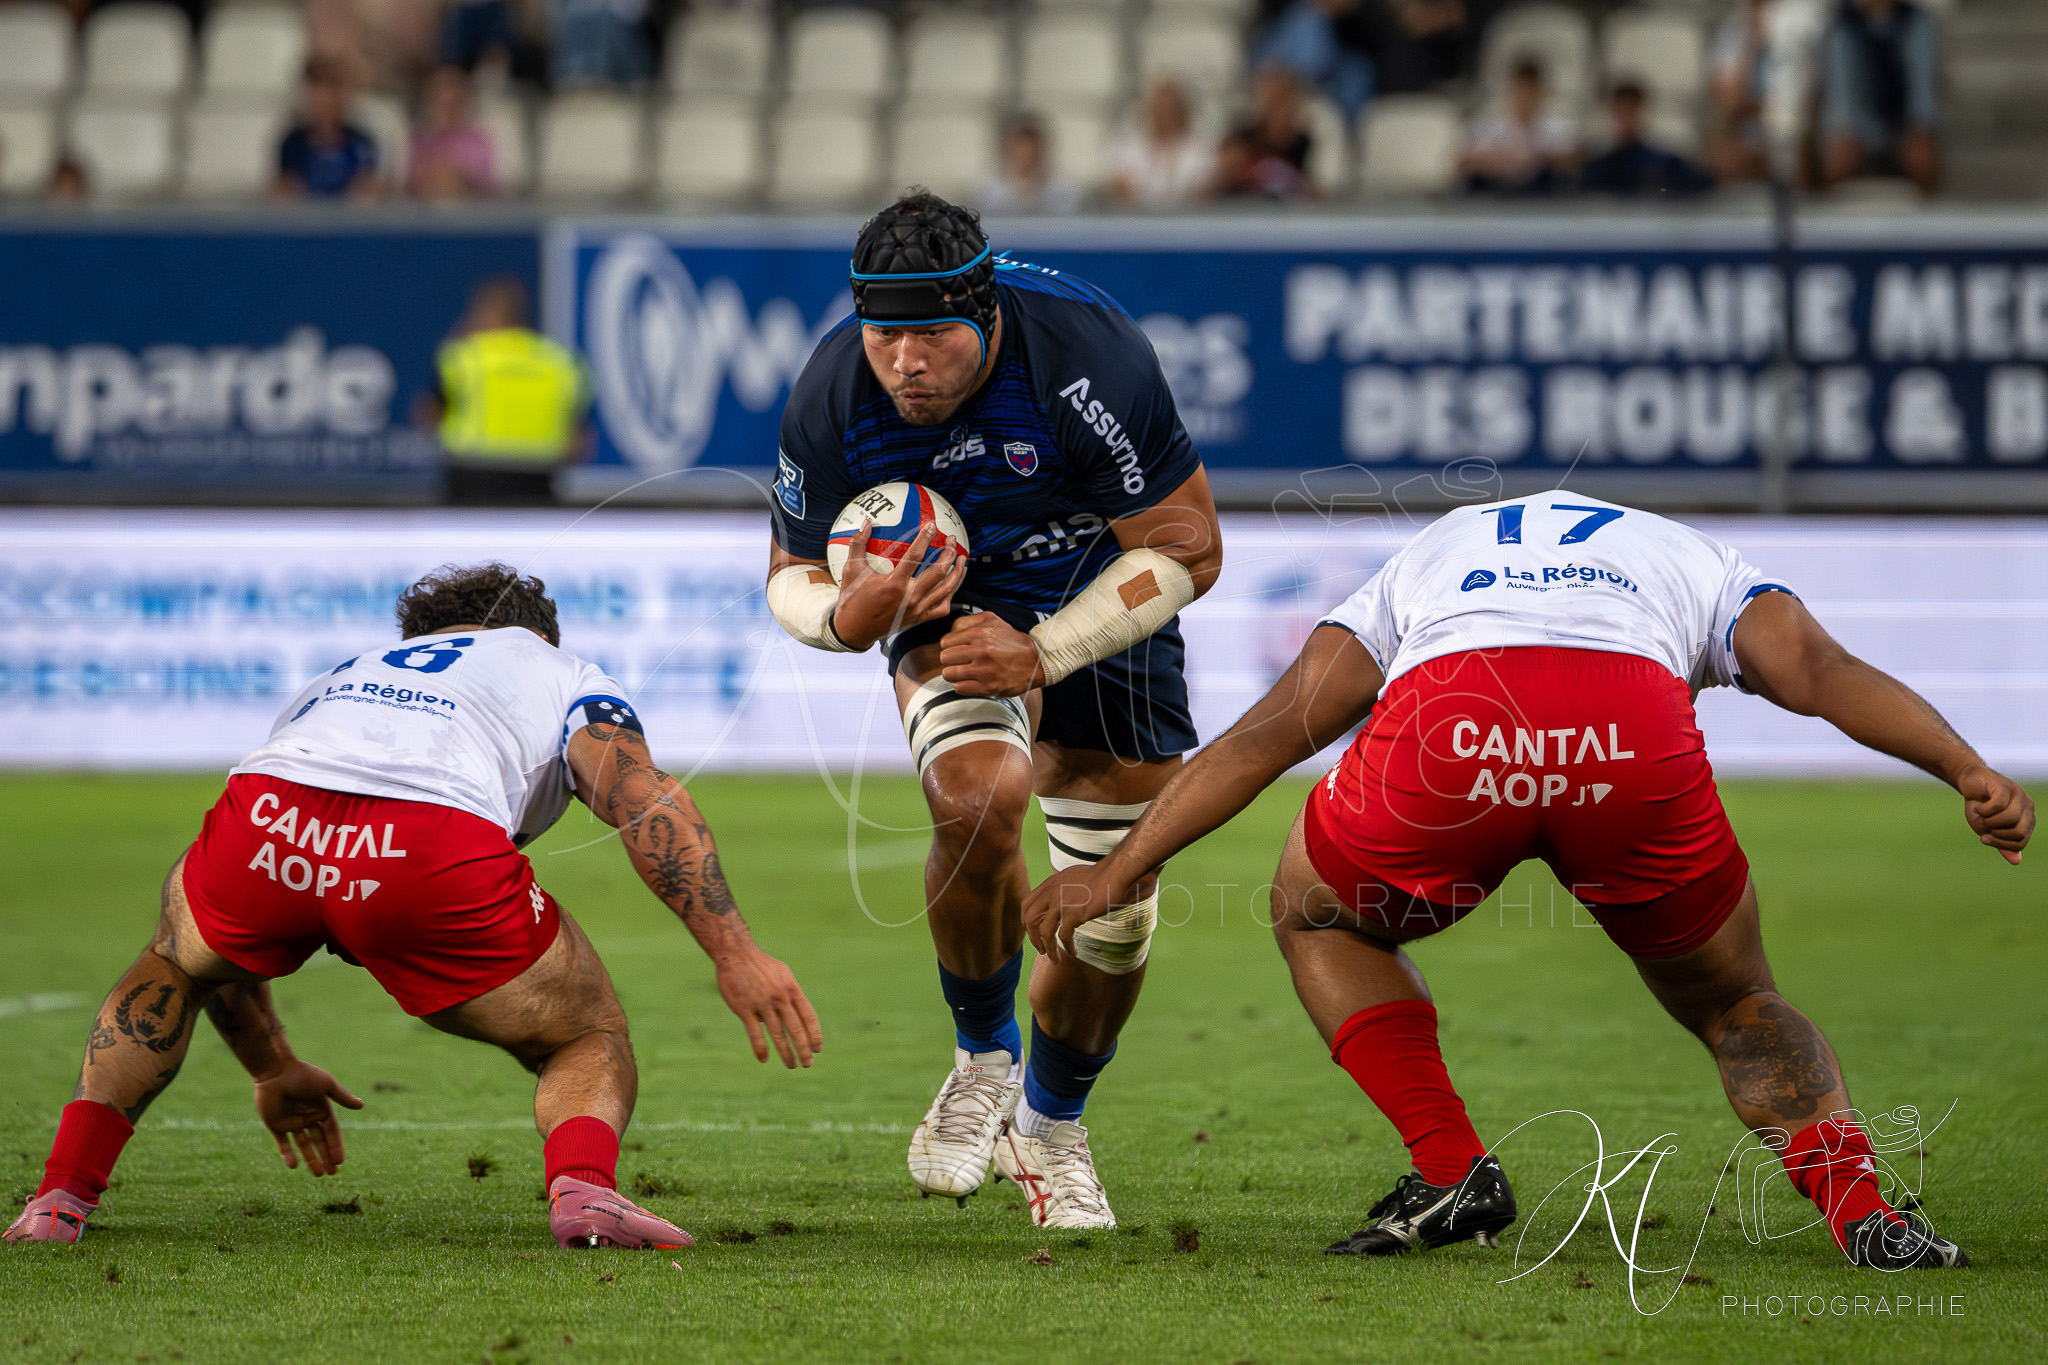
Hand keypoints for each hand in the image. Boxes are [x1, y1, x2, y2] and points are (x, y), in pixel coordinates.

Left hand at [252, 1060, 363, 1176]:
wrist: (275, 1071)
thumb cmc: (302, 1075)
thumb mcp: (326, 1085)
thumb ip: (342, 1097)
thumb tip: (361, 1106)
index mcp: (321, 1108)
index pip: (331, 1131)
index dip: (336, 1146)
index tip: (340, 1161)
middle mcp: (308, 1118)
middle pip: (319, 1141)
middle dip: (326, 1157)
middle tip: (332, 1173)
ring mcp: (291, 1123)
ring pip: (303, 1146)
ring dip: (310, 1159)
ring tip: (318, 1174)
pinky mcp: (275, 1126)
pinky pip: (283, 1144)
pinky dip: (288, 1155)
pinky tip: (294, 1165)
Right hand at [715, 949, 823, 1067]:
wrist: (736, 954)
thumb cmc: (761, 965)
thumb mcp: (783, 974)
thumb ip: (791, 994)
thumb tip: (796, 1015)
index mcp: (791, 989)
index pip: (808, 1016)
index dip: (814, 1034)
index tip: (817, 1048)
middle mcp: (780, 998)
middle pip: (796, 1028)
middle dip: (803, 1049)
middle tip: (808, 1064)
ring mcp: (762, 1004)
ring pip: (777, 1034)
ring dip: (786, 1052)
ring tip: (791, 1065)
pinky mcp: (744, 1009)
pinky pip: (755, 1033)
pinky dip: (760, 1048)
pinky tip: (764, 1059)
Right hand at [832, 520, 965, 650]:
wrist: (854, 630)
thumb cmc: (852, 599)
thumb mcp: (852, 570)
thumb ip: (858, 544)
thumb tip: (865, 522)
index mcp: (893, 585)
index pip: (914, 557)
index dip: (925, 539)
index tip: (931, 526)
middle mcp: (909, 598)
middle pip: (938, 573)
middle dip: (949, 554)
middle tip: (952, 540)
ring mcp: (917, 610)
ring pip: (946, 590)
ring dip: (957, 573)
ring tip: (962, 559)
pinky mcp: (920, 619)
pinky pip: (942, 607)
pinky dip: (951, 594)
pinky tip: (953, 583)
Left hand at [939, 611, 1044, 698]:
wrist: (1037, 661)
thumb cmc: (1012, 641)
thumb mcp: (993, 620)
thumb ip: (969, 621)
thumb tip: (951, 631)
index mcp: (979, 633)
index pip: (945, 642)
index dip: (950, 647)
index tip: (958, 650)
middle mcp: (981, 651)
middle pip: (944, 658)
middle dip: (950, 660)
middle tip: (961, 662)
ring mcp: (984, 670)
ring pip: (949, 674)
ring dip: (955, 674)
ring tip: (965, 672)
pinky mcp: (988, 687)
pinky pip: (959, 688)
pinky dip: (963, 686)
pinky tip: (972, 681)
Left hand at [1022, 863, 1132, 959]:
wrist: (1114, 874)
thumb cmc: (1099, 876)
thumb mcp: (1072, 877)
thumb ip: (1061, 888)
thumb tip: (1059, 901)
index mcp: (1049, 884)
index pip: (1027, 904)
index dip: (1026, 921)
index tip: (1033, 932)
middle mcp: (1051, 893)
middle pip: (1030, 920)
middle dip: (1033, 938)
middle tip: (1041, 949)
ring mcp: (1061, 903)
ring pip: (1045, 932)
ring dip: (1048, 948)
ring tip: (1054, 959)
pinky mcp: (1074, 914)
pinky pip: (1064, 936)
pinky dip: (1067, 947)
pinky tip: (1073, 951)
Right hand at [1957, 764, 2033, 864]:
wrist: (1969, 783)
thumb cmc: (1980, 806)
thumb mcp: (1989, 829)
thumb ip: (2002, 843)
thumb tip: (2016, 861)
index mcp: (2027, 819)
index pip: (2021, 841)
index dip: (2001, 844)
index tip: (1985, 838)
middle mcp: (2027, 807)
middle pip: (2019, 832)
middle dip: (1997, 834)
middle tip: (1985, 827)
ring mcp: (2018, 795)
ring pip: (2009, 818)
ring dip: (1989, 821)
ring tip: (1981, 814)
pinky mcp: (2005, 787)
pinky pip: (1997, 806)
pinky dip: (1983, 810)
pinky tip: (1978, 806)